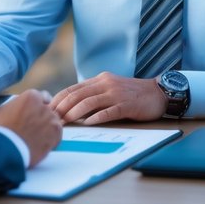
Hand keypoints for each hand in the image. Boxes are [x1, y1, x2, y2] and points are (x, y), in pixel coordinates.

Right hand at [0, 89, 61, 167]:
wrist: (7, 148)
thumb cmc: (2, 131)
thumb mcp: (2, 110)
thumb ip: (13, 105)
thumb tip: (14, 107)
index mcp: (31, 97)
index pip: (42, 97)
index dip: (39, 106)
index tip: (36, 112)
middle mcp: (44, 105)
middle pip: (48, 110)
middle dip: (42, 118)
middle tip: (33, 128)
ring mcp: (51, 119)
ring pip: (53, 122)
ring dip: (47, 129)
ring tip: (35, 138)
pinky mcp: (56, 133)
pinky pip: (58, 135)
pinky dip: (52, 140)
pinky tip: (40, 144)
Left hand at [51, 72, 166, 124]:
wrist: (157, 93)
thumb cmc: (131, 95)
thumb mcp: (109, 90)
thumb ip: (93, 95)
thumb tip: (71, 108)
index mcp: (99, 79)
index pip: (73, 89)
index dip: (58, 99)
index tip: (48, 110)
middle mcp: (106, 83)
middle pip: (78, 94)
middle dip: (62, 107)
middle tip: (52, 119)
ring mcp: (116, 93)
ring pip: (90, 102)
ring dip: (74, 113)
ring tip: (65, 122)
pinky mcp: (126, 105)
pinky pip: (108, 111)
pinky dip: (96, 117)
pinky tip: (87, 124)